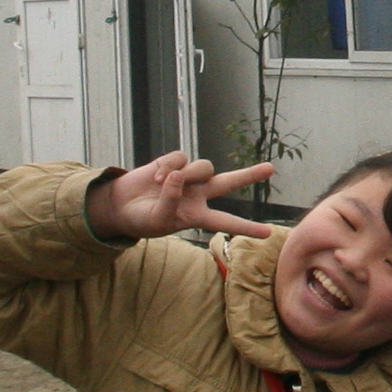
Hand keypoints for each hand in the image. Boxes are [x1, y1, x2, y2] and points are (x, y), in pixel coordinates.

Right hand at [87, 153, 276, 242]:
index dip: (245, 228)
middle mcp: (198, 195)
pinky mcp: (173, 162)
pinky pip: (180, 158)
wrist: (120, 205)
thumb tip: (179, 177)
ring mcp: (187, 177)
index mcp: (197, 216)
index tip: (267, 233)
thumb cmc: (141, 219)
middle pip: (228, 182)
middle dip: (248, 175)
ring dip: (188, 173)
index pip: (226, 222)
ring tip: (163, 183)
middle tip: (270, 168)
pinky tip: (155, 177)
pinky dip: (168, 166)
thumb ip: (170, 201)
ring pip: (203, 167)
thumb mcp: (157, 220)